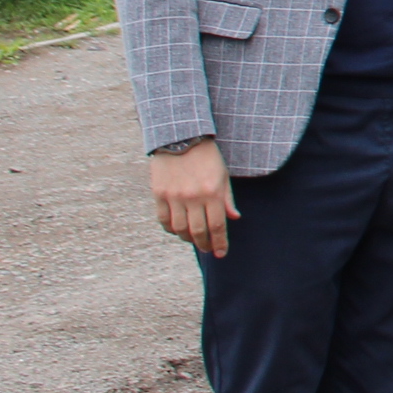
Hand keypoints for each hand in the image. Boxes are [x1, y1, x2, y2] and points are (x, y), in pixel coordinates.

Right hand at [150, 139, 234, 256]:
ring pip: (179, 229)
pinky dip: (171, 229)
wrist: (181, 138)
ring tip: (194, 240)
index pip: (217, 226)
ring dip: (187, 238)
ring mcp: (174, 196)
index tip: (221, 253)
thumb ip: (227, 199)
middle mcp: (193, 197)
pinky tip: (177, 230)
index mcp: (212, 192)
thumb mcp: (223, 175)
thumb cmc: (207, 157)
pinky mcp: (159, 194)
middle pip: (198, 231)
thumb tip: (234, 218)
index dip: (219, 243)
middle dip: (204, 244)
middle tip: (207, 249)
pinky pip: (163, 219)